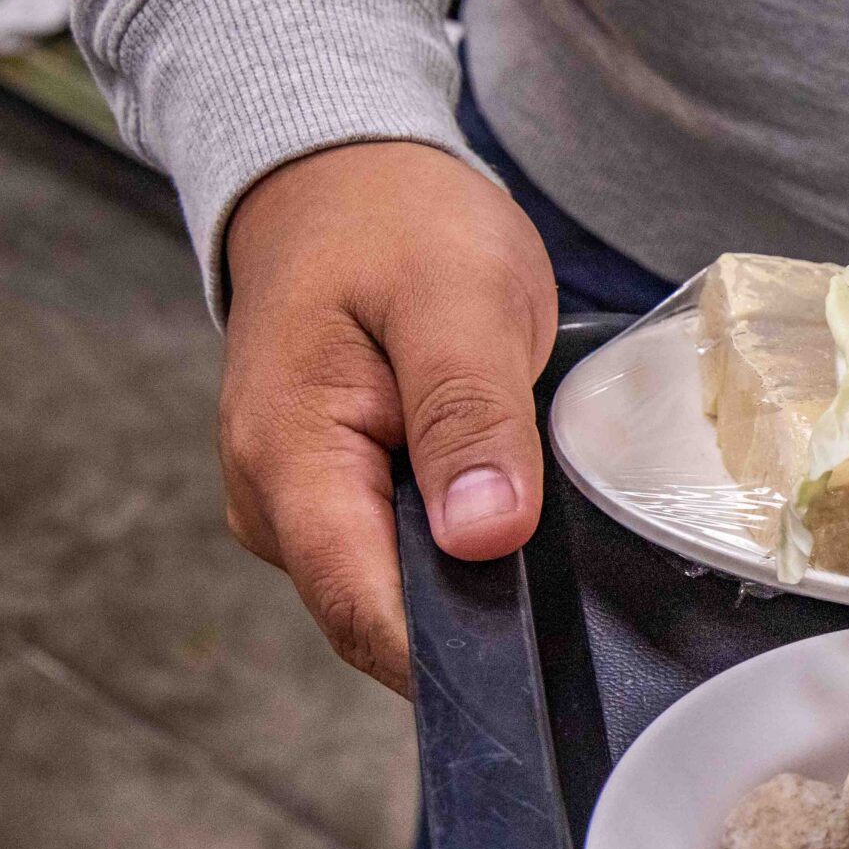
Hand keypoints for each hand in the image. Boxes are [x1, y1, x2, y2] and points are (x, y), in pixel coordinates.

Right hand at [221, 142, 556, 692]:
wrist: (345, 179)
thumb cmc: (396, 222)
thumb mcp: (458, 298)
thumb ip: (470, 416)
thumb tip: (484, 535)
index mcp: (288, 457)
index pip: (363, 611)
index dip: (451, 655)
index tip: (537, 670)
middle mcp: (277, 501)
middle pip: (380, 617)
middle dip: (474, 621)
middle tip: (571, 594)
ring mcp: (301, 505)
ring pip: (396, 593)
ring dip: (471, 583)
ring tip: (543, 534)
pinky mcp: (336, 497)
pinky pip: (404, 556)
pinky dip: (460, 548)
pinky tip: (508, 513)